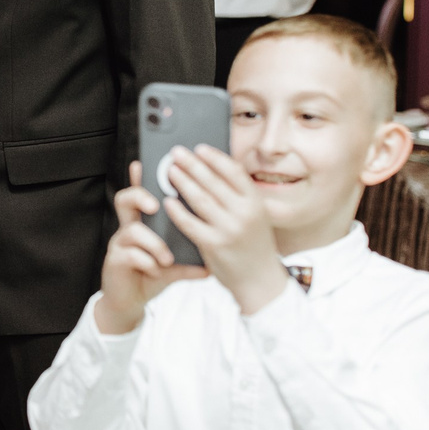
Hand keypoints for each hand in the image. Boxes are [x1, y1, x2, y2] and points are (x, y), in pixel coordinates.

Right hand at [96, 162, 207, 334]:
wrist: (131, 301)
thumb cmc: (153, 275)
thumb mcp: (176, 263)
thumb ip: (191, 254)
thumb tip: (217, 253)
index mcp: (144, 221)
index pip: (143, 192)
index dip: (142, 178)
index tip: (146, 164)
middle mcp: (129, 228)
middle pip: (125, 199)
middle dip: (140, 196)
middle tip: (155, 205)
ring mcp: (120, 244)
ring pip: (131, 230)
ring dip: (153, 243)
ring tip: (166, 258)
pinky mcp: (115, 261)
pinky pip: (131, 255)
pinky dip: (148, 263)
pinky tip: (156, 271)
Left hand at [162, 146, 290, 315]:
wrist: (260, 281)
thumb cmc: (253, 245)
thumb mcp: (255, 216)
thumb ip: (238, 197)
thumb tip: (212, 170)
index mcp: (256, 203)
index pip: (233, 171)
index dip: (215, 158)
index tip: (199, 148)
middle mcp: (244, 213)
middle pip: (213, 181)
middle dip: (192, 165)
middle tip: (176, 153)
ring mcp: (229, 229)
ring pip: (199, 199)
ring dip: (182, 182)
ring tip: (170, 171)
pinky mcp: (213, 245)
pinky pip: (190, 223)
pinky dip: (177, 211)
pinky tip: (168, 201)